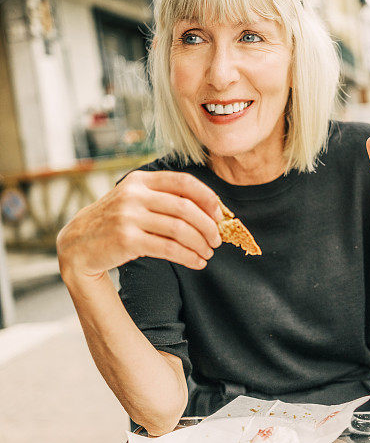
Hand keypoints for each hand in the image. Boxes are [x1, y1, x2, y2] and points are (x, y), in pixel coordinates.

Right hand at [57, 171, 222, 278]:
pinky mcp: (127, 240)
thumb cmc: (115, 222)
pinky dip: (188, 257)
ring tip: (207, 253)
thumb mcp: (134, 200)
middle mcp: (134, 194)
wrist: (78, 244)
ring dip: (200, 243)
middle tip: (217, 239)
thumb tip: (209, 210)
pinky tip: (197, 262)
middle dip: (208, 225)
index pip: (184, 182)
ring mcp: (129, 216)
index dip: (207, 198)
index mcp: (140, 180)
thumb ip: (163, 198)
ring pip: (179, 229)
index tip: (219, 214)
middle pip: (186, 208)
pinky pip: (168, 248)